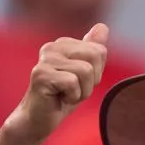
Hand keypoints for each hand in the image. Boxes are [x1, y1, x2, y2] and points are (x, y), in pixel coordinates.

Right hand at [5, 23, 108, 144]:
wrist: (41, 118)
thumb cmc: (64, 96)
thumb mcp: (85, 73)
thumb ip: (93, 49)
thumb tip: (103, 26)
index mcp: (64, 44)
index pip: (99, 51)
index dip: (96, 73)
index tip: (79, 82)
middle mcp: (52, 47)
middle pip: (95, 56)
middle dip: (92, 80)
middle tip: (73, 89)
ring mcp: (45, 59)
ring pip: (86, 71)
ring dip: (82, 90)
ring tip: (65, 94)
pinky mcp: (41, 74)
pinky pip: (73, 83)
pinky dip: (73, 96)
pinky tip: (59, 98)